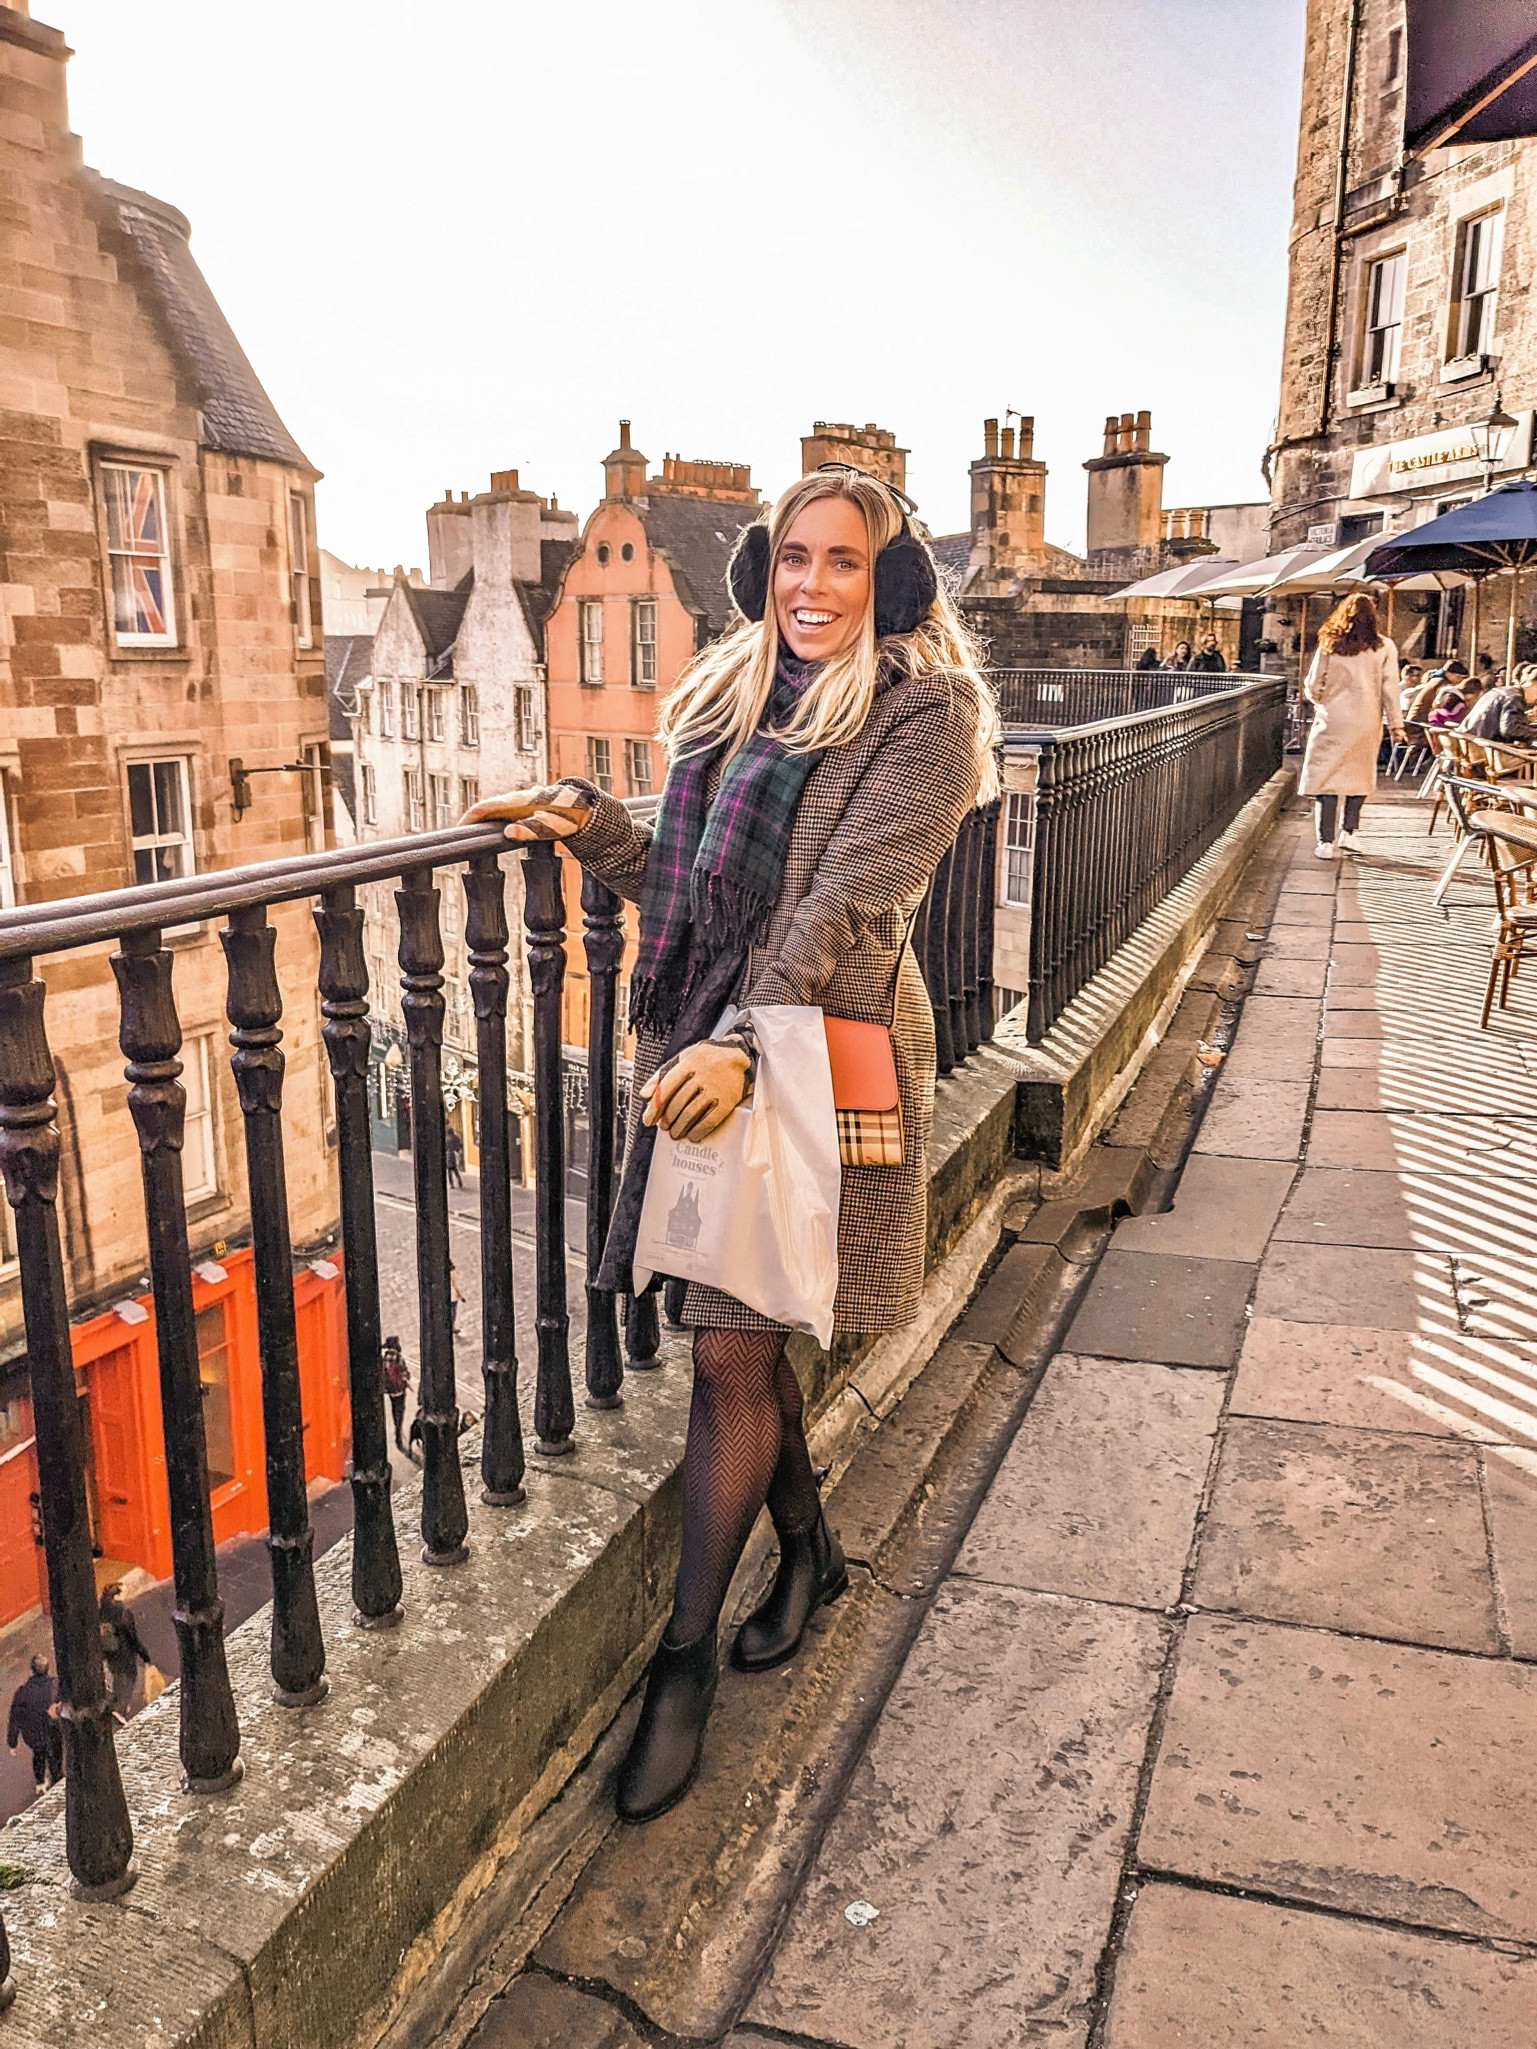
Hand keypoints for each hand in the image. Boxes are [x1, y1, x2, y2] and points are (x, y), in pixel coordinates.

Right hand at [461, 782, 593, 841]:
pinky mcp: (522, 807)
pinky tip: (488, 829)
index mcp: (518, 801)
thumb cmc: (566, 817)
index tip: (458, 828)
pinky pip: (502, 812)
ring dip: (480, 820)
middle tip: (456, 835)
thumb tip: (508, 832)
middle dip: (470, 820)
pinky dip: (491, 819)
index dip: (470, 817)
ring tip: (467, 834)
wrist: (581, 806)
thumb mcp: (550, 827)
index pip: (486, 806)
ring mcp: (518, 802)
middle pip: (486, 807)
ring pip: (494, 809)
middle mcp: (515, 799)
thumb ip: (530, 829)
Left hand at [643, 1041, 751, 1143]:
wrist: (739, 1055)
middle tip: (663, 1127)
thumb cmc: (707, 1058)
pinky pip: (710, 1120)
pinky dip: (699, 1130)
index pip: (666, 1088)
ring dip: (680, 1127)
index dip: (655, 1107)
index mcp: (688, 1064)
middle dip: (667, 1119)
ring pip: (692, 1113)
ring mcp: (715, 1089)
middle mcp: (701, 1076)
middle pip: (678, 1103)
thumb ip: (662, 1074)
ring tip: (675, 1133)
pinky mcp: (727, 1101)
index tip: (649, 1119)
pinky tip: (693, 1135)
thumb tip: (644, 1094)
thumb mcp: (683, 1058)